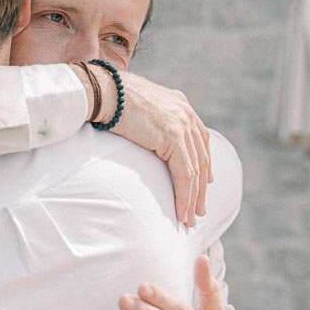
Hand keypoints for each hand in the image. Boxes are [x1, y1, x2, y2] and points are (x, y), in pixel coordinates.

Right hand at [110, 70, 212, 226]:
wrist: (105, 91)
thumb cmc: (112, 99)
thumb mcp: (140, 108)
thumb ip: (153, 120)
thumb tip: (148, 135)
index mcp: (181, 105)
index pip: (200, 140)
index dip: (203, 164)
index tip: (203, 185)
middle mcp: (186, 114)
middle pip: (202, 157)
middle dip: (201, 188)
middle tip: (198, 210)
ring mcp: (182, 125)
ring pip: (195, 170)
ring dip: (193, 198)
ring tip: (189, 219)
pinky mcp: (174, 137)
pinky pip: (185, 174)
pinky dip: (184, 196)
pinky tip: (181, 211)